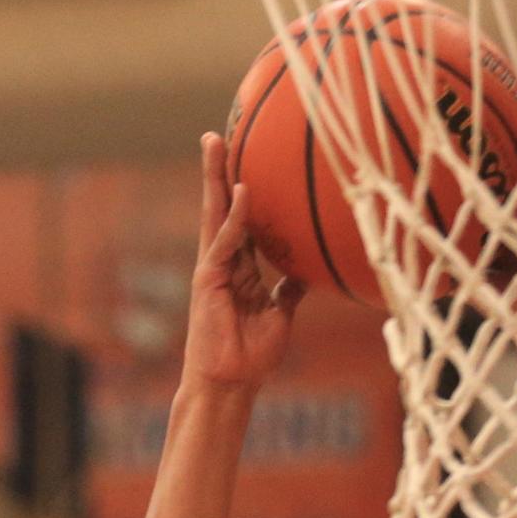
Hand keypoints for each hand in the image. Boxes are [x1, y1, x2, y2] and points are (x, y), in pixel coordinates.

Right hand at [180, 133, 304, 394]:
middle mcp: (224, 263)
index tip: (248, 162)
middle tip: (219, 133)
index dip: (243, 193)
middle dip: (219, 172)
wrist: (232, 384)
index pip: (241, 223)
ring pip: (215, 214)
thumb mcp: (280, 316)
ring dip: (215, 177)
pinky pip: (225, 240)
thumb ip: (289, 291)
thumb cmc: (252, 357)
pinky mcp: (209, 278)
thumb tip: (307, 274)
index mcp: (239, 270)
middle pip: (222, 208)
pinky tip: (244, 189)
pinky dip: (236, 216)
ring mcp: (214, 268)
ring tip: (214, 142)